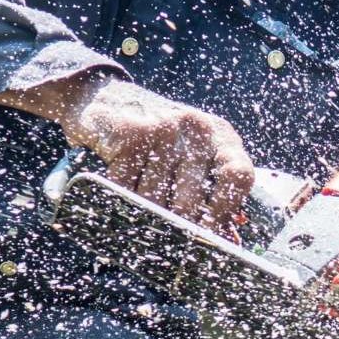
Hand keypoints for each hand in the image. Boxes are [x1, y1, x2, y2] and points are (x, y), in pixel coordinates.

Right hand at [0, 72, 254, 227]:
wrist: (100, 96)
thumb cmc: (156, 137)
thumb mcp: (191, 154)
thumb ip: (213, 190)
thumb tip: (228, 238)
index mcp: (220, 135)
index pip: (238, 175)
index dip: (227, 210)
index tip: (212, 234)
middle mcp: (197, 128)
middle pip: (192, 201)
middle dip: (176, 227)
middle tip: (166, 241)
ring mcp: (164, 128)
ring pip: (155, 200)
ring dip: (144, 213)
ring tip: (138, 210)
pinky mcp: (130, 134)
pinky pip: (126, 189)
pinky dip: (120, 200)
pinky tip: (118, 194)